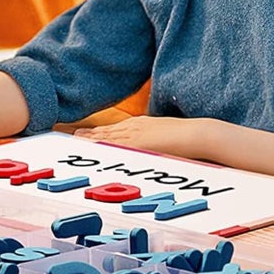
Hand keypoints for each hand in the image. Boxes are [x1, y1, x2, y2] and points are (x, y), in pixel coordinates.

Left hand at [74, 116, 207, 160]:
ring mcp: (136, 134)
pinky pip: (114, 144)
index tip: (89, 133)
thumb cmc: (188, 138)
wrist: (197, 134)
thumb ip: (158, 141)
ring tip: (77, 139)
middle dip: (92, 134)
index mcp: (143, 125)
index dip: (101, 132)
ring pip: (108, 136)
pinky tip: (91, 146)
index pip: (117, 129)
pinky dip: (101, 144)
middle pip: (109, 131)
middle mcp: (136, 127)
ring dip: (92, 138)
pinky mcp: (137, 142)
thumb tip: (156, 148)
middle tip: (75, 135)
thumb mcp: (168, 138)